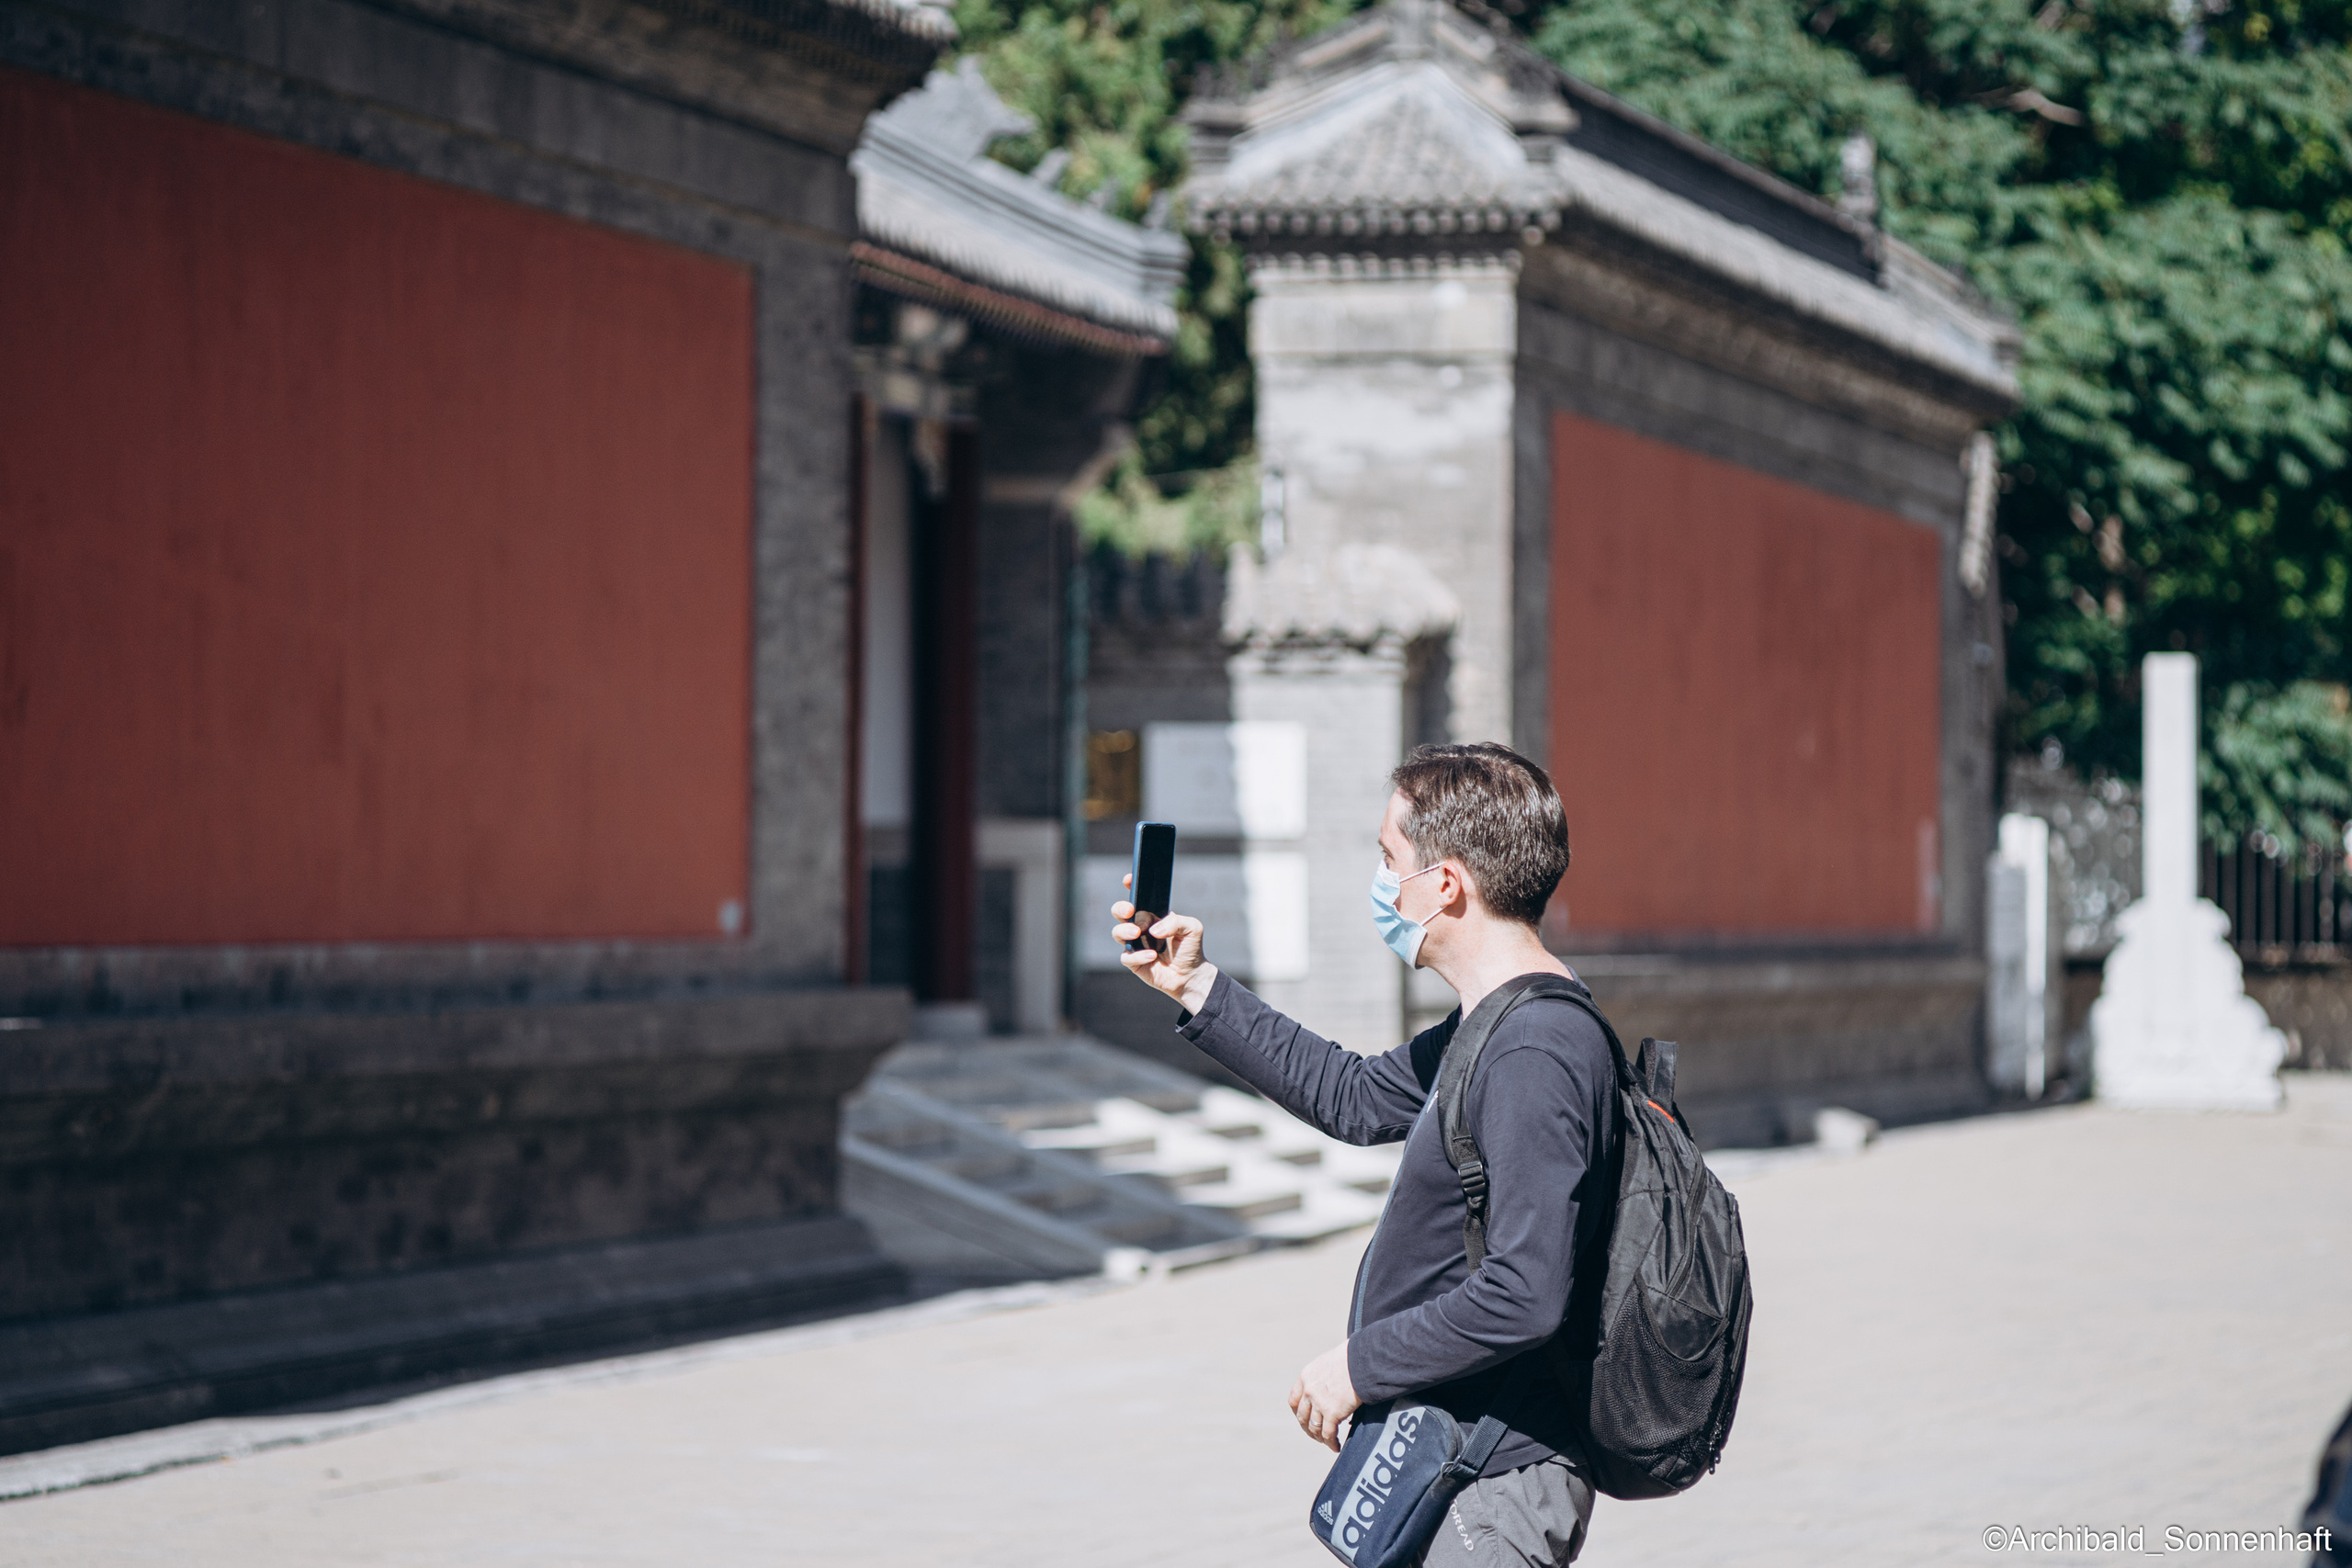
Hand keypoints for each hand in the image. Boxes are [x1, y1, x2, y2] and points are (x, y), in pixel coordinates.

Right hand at [1112, 873, 1216, 1013]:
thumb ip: (1176, 922)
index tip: (1129, 879)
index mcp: (1152, 915)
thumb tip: (1153, 930)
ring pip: (1117, 933)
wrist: (1191, 975)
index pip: (1138, 897)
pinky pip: (1126, 957)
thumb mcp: (1192, 928)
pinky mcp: (1134, 962)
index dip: (1131, 886)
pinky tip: (1152, 956)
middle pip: (1119, 912)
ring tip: (1137, 933)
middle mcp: (1140, 928)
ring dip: (1124, 931)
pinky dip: (1138, 955)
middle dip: (1120, 908)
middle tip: (1130, 910)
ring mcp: (1135, 944)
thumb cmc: (1190, 948)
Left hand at [1287, 1340, 1359, 1451]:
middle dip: (1308, 1428)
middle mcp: (1308, 1391)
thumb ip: (1322, 1377)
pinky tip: (1336, 1446)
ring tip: (1327, 1442)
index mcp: (1306, 1377)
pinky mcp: (1332, 1413)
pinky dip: (1331, 1443)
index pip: (1294, 1401)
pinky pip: (1328, 1434)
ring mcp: (1319, 1403)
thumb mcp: (1328, 1363)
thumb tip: (1330, 1388)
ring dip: (1320, 1438)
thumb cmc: (1352, 1358)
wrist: (1363, 1361)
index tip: (1305, 1419)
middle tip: (1316, 1435)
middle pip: (1302, 1417)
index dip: (1299, 1413)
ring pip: (1314, 1428)